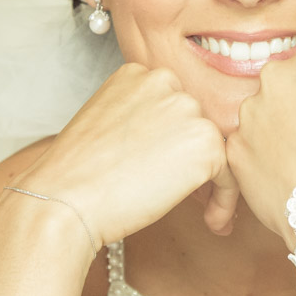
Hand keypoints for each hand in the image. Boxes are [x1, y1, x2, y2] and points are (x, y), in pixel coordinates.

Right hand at [12, 62, 239, 243]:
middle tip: (190, 195)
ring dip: (215, 182)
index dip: (176, 141)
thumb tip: (174, 146)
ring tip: (205, 211)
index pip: (174, 105)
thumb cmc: (76, 174)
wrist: (64, 199)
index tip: (170, 170)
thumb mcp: (107, 126)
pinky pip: (230, 174)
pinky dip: (227, 201)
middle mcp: (166, 81)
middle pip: (198, 123)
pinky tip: (213, 221)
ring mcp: (188, 109)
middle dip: (196, 160)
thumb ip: (142, 121)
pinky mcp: (205, 142)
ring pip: (217, 147)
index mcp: (139, 74)